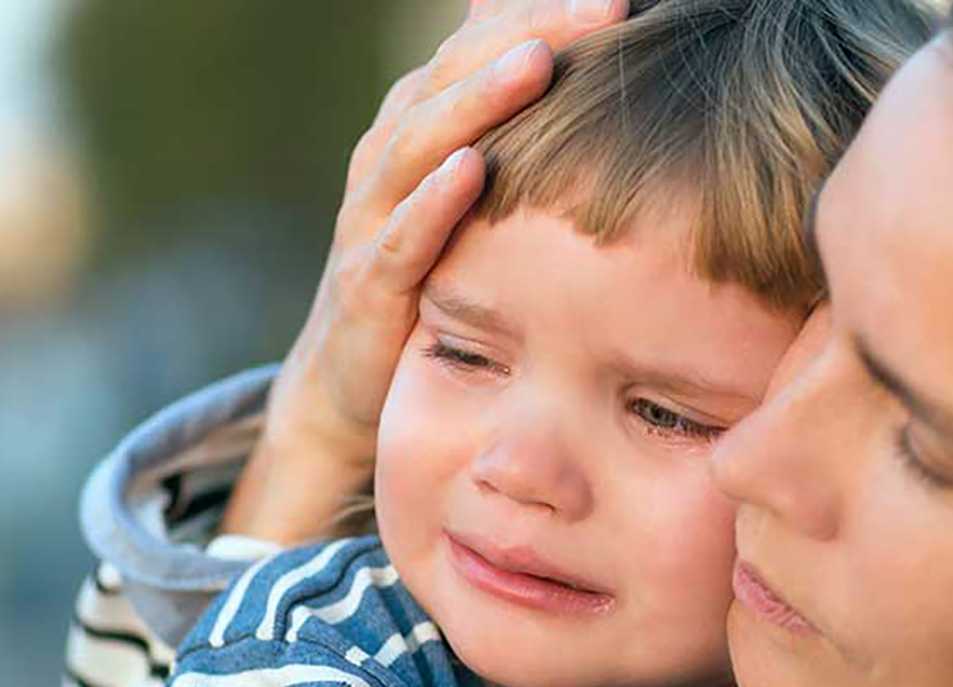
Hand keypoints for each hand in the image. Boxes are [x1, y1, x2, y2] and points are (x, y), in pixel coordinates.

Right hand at [224, 0, 630, 543]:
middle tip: (601, 6)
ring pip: (420, 143)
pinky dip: (432, 204)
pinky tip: (471, 171)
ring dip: (479, 101)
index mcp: (418, 126)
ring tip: (538, 63)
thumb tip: (545, 41)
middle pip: (451, 77)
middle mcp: (388, 159)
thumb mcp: (469, 195)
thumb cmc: (431, 277)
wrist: (351, 384)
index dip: (539, 14)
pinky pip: (400, 239)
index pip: (476, 49)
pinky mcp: (368, 289)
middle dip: (525, 35)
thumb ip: (498, 123)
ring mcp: (371, 220)